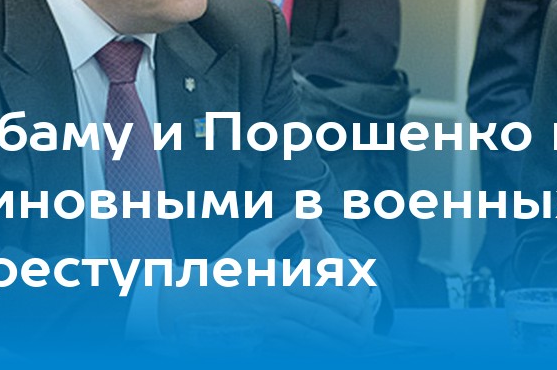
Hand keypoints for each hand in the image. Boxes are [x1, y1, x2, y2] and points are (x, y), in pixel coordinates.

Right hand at [159, 210, 373, 350]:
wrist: (191, 302)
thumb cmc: (227, 270)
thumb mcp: (257, 242)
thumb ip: (288, 224)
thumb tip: (310, 201)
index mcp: (277, 280)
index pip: (317, 292)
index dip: (343, 302)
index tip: (362, 306)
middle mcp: (273, 306)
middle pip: (317, 319)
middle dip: (345, 329)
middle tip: (366, 336)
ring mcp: (264, 328)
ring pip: (306, 339)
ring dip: (331, 346)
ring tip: (353, 350)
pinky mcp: (257, 345)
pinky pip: (288, 351)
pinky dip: (307, 354)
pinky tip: (322, 356)